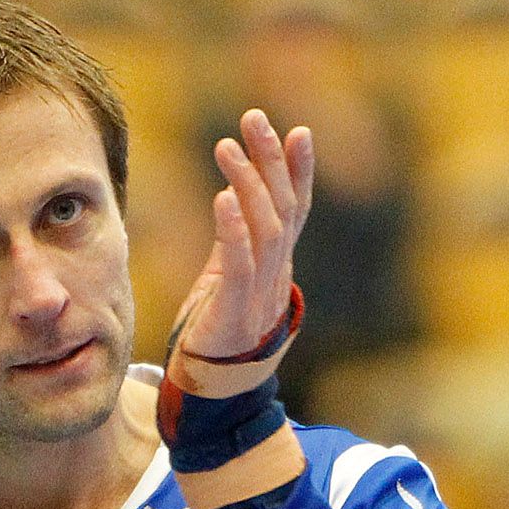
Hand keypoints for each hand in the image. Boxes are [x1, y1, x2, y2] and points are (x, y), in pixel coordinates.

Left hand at [176, 109, 313, 358]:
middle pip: (283, 208)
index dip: (298, 171)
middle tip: (255, 118)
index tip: (298, 131)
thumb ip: (236, 237)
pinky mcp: (235, 312)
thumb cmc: (216, 329)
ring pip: (266, 228)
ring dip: (248, 183)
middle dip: (271, 161)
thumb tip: (234, 191)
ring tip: (227, 146)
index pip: (295, 209)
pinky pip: (239, 264)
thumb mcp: (227, 273)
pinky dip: (233, 228)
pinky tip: (221, 197)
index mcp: (276, 265)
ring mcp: (260, 294)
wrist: (210, 390)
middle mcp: (276, 275)